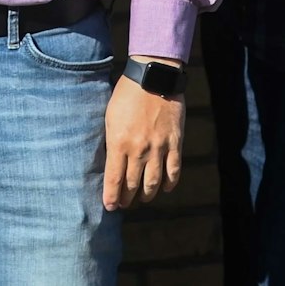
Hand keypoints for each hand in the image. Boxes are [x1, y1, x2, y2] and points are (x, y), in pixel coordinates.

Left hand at [102, 58, 184, 211]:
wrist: (153, 78)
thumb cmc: (126, 94)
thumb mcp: (109, 116)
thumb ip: (112, 141)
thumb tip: (111, 161)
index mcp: (118, 143)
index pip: (114, 179)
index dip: (111, 197)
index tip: (109, 207)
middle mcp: (139, 150)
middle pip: (132, 184)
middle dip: (126, 199)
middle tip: (123, 205)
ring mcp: (159, 148)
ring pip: (153, 182)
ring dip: (146, 195)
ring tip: (141, 199)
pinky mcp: (175, 144)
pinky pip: (174, 171)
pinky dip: (169, 183)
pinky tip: (164, 188)